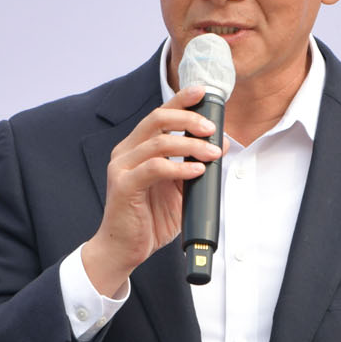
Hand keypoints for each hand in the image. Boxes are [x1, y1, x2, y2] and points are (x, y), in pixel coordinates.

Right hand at [80, 85, 225, 296]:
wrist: (124, 249)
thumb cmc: (149, 219)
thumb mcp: (177, 189)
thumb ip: (191, 166)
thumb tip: (218, 146)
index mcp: (136, 147)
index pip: (159, 114)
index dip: (180, 99)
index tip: (202, 92)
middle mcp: (126, 151)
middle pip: (157, 119)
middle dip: (188, 119)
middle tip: (211, 128)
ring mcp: (122, 167)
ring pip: (158, 142)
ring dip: (190, 145)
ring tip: (212, 153)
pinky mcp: (124, 186)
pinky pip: (155, 168)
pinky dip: (179, 168)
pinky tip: (196, 172)